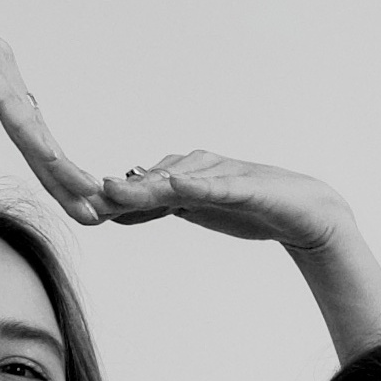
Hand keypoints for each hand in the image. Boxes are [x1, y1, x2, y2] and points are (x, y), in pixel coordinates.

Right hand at [0, 0, 107, 218]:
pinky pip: (9, 105)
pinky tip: (54, 160)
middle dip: (67, 179)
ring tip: (87, 199)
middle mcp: (3, 65)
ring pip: (33, 125)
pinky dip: (32, 135)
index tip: (73, 203)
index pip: (30, 132)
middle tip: (94, 216)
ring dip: (61, 168)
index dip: (53, 171)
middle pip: (41, 133)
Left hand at [90, 150, 360, 255]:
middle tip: (78, 202)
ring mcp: (219, 176)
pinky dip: (196, 186)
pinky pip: (216, 186)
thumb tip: (117, 210)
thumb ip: (160, 207)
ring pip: (175, 182)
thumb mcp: (197, 211)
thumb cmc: (250, 208)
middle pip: (147, 183)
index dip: (107, 201)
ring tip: (112, 192)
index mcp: (181, 176)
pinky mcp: (244, 186)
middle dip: (113, 194)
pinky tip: (176, 186)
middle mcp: (194, 168)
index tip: (75, 210)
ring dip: (143, 188)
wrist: (306, 211)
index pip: (137, 190)